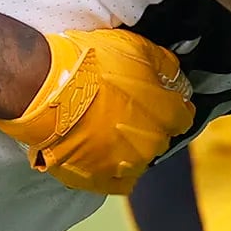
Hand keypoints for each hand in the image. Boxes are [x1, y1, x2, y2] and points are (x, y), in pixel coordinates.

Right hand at [0, 29, 193, 194]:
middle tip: (125, 110)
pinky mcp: (99, 180)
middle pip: (160, 138)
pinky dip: (114, 170)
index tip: (159, 98)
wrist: (47, 88)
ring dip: (130, 148)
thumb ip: (164, 64)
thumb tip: (175, 74)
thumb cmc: (92, 65)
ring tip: (107, 130)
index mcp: (166, 114)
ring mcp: (125, 166)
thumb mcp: (135, 48)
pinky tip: (102, 154)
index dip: (171, 105)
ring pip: (139, 160)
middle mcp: (152, 145)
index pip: (183, 116)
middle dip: (150, 126)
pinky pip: (118, 182)